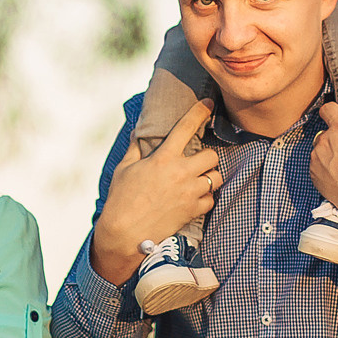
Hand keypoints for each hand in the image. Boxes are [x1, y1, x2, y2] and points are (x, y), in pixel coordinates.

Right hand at [89, 98, 221, 284]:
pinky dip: (206, 197)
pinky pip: (211, 199)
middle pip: (212, 155)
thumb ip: (135, 148)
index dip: (200, 111)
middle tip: (199, 161)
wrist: (124, 233)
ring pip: (216, 177)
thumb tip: (138, 132)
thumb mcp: (124, 168)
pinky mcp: (193, 211)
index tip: (210, 104)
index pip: (186, 127)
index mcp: (163, 158)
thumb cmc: (120, 199)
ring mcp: (189, 192)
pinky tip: (196, 197)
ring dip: (210, 176)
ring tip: (199, 179)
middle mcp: (180, 173)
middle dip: (208, 156)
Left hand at [309, 101, 337, 240]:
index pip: (328, 109)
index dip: (332, 110)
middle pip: (326, 132)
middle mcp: (325, 140)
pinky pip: (317, 167)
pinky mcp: (314, 175)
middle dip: (336, 139)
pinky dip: (325, 170)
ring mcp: (317, 158)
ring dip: (329, 154)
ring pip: (320, 150)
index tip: (335, 115)